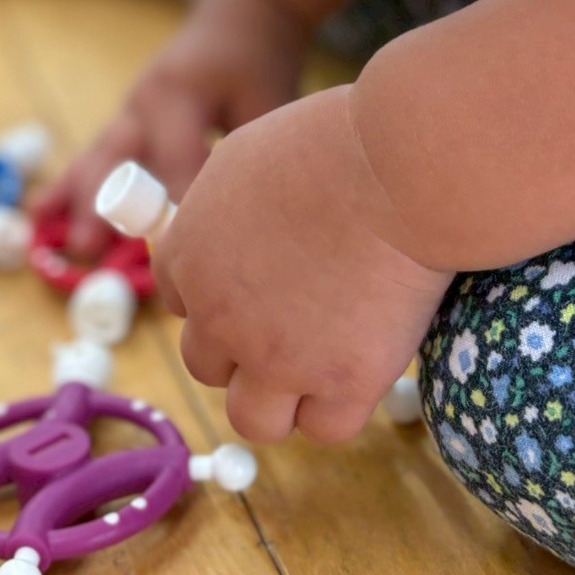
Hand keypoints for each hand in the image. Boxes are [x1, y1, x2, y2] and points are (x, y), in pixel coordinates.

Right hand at [38, 0, 309, 257]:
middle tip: (90, 249)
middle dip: (105, 207)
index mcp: (180, 91)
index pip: (176, 157)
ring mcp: (128, 112)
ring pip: (97, 161)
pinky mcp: (123, 124)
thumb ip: (253, 152)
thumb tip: (251, 216)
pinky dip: (68, 187)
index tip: (183, 249)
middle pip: (118, 160)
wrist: (237, 17)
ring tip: (75, 247)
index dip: (180, 204)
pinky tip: (41, 214)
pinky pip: (90, 157)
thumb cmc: (255, 64)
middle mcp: (143, 101)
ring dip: (81, 204)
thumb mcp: (265, 101)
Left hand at [157, 86, 452, 443]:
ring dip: (280, 398)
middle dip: (243, 350)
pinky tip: (362, 371)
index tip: (255, 285)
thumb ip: (222, 211)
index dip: (217, 297)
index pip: (178, 301)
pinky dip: (340, 408)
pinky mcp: (341, 383)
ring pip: (253, 420)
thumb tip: (230, 235)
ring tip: (321, 365)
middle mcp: (219, 315)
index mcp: (189, 255)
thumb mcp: (244, 159)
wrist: (396, 169)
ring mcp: (277, 358)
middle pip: (207, 364)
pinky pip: (324, 429)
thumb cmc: (331, 145)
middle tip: (294, 322)